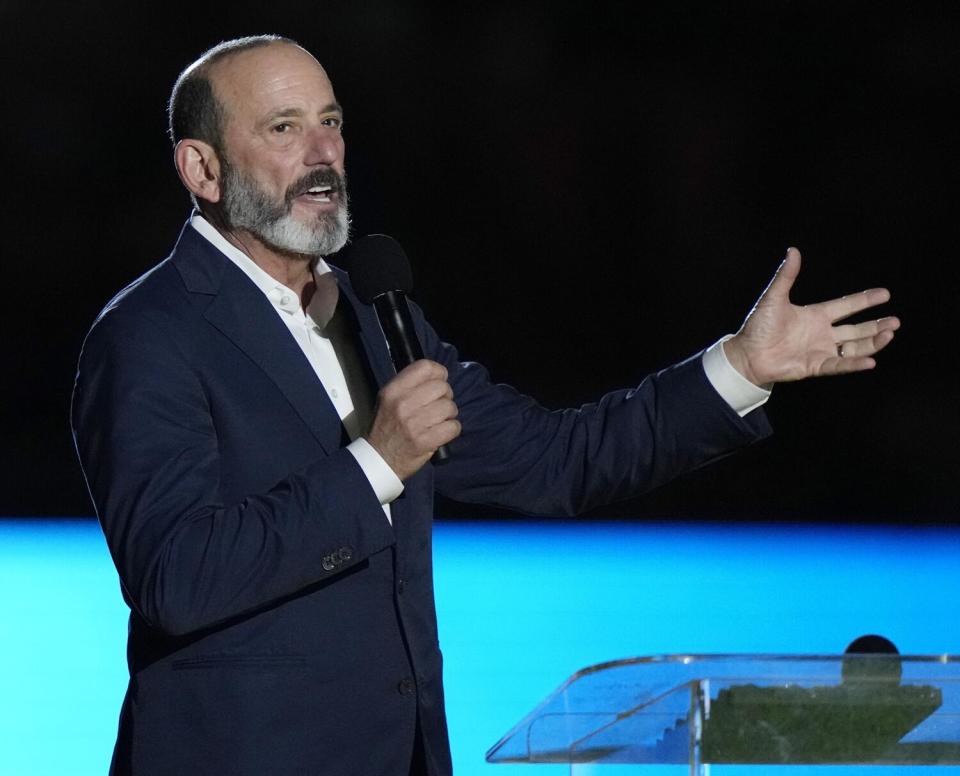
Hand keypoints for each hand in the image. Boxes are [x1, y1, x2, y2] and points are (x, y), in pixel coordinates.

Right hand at [366, 360, 460, 480]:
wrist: (378, 459)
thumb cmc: (386, 427)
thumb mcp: (388, 400)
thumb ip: (409, 386)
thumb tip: (437, 377)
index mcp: (393, 391)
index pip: (425, 367)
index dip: (439, 372)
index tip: (439, 381)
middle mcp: (403, 404)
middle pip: (442, 387)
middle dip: (446, 396)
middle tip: (438, 405)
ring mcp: (414, 423)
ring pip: (449, 407)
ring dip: (449, 414)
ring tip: (439, 420)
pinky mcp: (425, 441)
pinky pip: (453, 427)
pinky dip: (451, 429)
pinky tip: (442, 432)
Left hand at [723, 247, 899, 384]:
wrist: (746, 354)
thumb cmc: (758, 326)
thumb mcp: (774, 298)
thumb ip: (786, 276)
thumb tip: (793, 250)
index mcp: (815, 315)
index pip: (846, 306)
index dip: (865, 300)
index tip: (885, 294)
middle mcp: (821, 333)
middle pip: (856, 329)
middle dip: (876, 325)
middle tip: (896, 322)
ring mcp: (820, 350)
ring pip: (853, 347)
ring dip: (872, 342)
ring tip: (889, 335)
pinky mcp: (814, 366)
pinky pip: (839, 365)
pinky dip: (854, 364)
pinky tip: (871, 361)